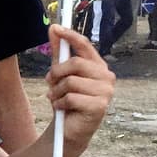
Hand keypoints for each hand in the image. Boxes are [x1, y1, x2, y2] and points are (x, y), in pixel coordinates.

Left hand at [45, 24, 113, 149]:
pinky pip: (71, 98)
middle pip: (75, 63)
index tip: (56, 28)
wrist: (70, 129)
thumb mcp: (60, 74)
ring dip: (57, 91)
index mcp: (98, 66)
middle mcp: (106, 76)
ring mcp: (106, 92)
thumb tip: (53, 28)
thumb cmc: (68, 99)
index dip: (70, 35)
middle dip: (57, 73)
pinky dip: (60, 103)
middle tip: (50, 82)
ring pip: (71, 82)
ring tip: (57, 98)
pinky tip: (63, 108)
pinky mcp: (100, 106)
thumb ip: (58, 52)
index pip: (85, 45)